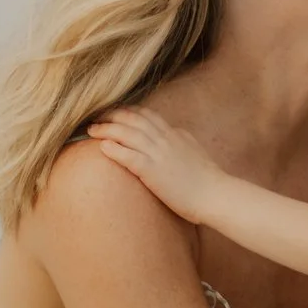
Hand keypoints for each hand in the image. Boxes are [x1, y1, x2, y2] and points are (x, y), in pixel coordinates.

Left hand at [87, 108, 229, 224]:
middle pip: (132, 118)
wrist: (216, 195)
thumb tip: (173, 135)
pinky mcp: (152, 171)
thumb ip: (181, 141)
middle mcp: (165, 139)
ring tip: (91, 130)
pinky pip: (128, 155)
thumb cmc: (208, 180)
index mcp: (175, 134)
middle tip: (95, 117)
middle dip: (111, 115)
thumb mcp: (195, 151)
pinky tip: (101, 147)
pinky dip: (113, 149)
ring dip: (106, 129)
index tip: (113, 113)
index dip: (127, 112)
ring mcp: (158, 154)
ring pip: (126, 133)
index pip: (147, 115)